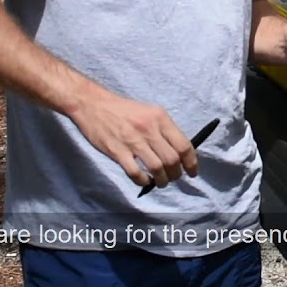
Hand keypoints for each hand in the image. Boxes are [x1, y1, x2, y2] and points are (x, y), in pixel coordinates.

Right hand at [70, 91, 197, 187]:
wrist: (93, 104)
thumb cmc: (123, 110)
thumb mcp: (149, 113)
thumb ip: (164, 130)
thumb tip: (179, 152)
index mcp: (160, 117)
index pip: (184, 145)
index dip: (191, 163)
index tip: (193, 172)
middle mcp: (149, 128)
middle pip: (172, 159)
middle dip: (176, 174)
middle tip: (173, 178)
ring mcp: (133, 140)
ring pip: (157, 168)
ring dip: (162, 180)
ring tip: (160, 182)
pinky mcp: (117, 151)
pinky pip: (135, 173)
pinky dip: (143, 181)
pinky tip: (144, 180)